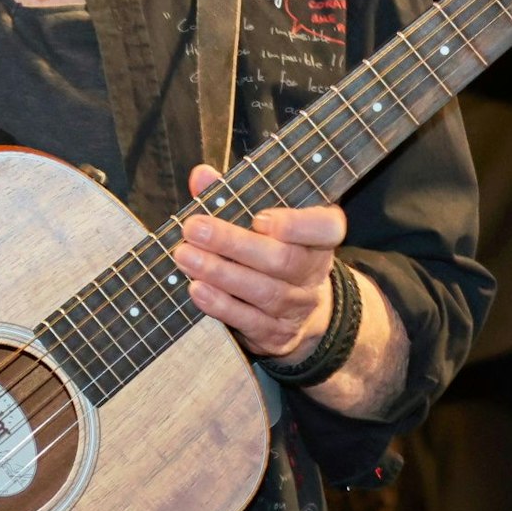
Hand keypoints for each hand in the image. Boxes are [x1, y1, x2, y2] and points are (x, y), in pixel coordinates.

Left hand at [175, 164, 342, 361]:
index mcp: (319, 239)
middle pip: (282, 260)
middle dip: (233, 243)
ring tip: (185, 256)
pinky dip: (220, 305)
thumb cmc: (273, 250)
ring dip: (220, 273)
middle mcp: (314, 273)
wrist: (302, 313)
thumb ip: (234, 195)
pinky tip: (196, 289)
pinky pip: (249, 321)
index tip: (259, 218)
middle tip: (195, 228)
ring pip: (263, 291)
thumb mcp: (264, 222)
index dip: (296, 224)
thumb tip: (201, 175)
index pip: (325, 228)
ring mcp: (298, 307)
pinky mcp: (278, 335)